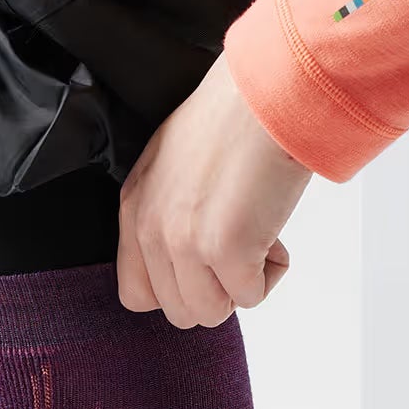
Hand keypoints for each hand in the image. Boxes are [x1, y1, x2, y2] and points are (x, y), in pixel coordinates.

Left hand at [117, 54, 309, 325]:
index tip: (207, 263)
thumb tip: (192, 255)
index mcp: (135, 208)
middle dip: (216, 289)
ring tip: (255, 236)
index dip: (179, 289)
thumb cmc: (236, 119)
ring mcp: (185, 243)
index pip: (137, 294)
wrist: (270, 95)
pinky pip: (251, 297)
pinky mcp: (225, 250)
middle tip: (238, 243)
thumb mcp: (176, 163)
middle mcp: (152, 229)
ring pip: (211, 313)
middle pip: (179, 311)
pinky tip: (273, 231)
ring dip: (242, 284)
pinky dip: (271, 272)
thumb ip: (169, 211)